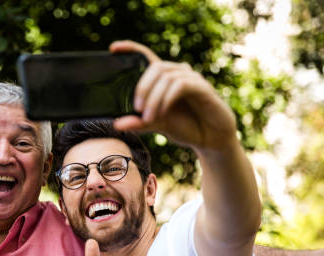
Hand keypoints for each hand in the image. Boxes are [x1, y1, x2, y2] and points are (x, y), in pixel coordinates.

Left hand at [110, 40, 236, 150]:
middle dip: (142, 87)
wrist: (211, 139)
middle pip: (155, 66)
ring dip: (154, 98)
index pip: (147, 57)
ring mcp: (191, 78)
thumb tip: (117, 124)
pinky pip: (180, 85)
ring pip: (166, 77)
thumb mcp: (158, 124)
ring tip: (149, 117)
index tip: (113, 48)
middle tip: (137, 109)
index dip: (132, 48)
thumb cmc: (186, 127)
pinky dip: (167, 98)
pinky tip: (163, 111)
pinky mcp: (202, 87)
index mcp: (164, 79)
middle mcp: (178, 74)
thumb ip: (139, 123)